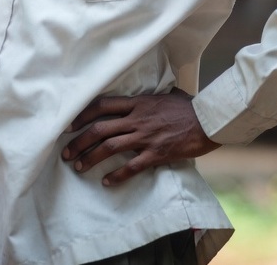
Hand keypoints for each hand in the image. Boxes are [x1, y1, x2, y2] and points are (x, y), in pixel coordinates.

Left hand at [61, 88, 219, 186]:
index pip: (103, 105)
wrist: (209, 120)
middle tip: (67, 152)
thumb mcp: (167, 94)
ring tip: (79, 167)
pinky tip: (107, 182)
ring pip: (110, 147)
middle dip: (80, 141)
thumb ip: (151, 97)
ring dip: (91, 158)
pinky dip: (118, 175)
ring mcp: (146, 137)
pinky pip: (132, 166)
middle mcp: (137, 119)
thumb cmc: (190, 107)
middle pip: (100, 128)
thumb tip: (146, 95)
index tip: (70, 125)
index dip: (83, 115)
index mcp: (138, 102)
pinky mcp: (157, 153)